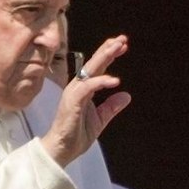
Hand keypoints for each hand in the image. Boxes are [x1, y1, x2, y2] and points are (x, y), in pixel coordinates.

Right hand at [41, 34, 132, 166]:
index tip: (123, 45)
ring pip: (90, 70)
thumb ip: (111, 107)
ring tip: (118, 47)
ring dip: (105, 57)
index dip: (109, 55)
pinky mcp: (72, 101)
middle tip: (123, 38)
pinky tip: (115, 80)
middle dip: (108, 49)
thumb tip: (127, 95)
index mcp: (84, 89)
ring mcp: (73, 92)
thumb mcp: (100, 119)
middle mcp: (78, 87)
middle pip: (94, 63)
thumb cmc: (76, 135)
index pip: (98, 68)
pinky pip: (88, 87)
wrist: (62, 150)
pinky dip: (101, 81)